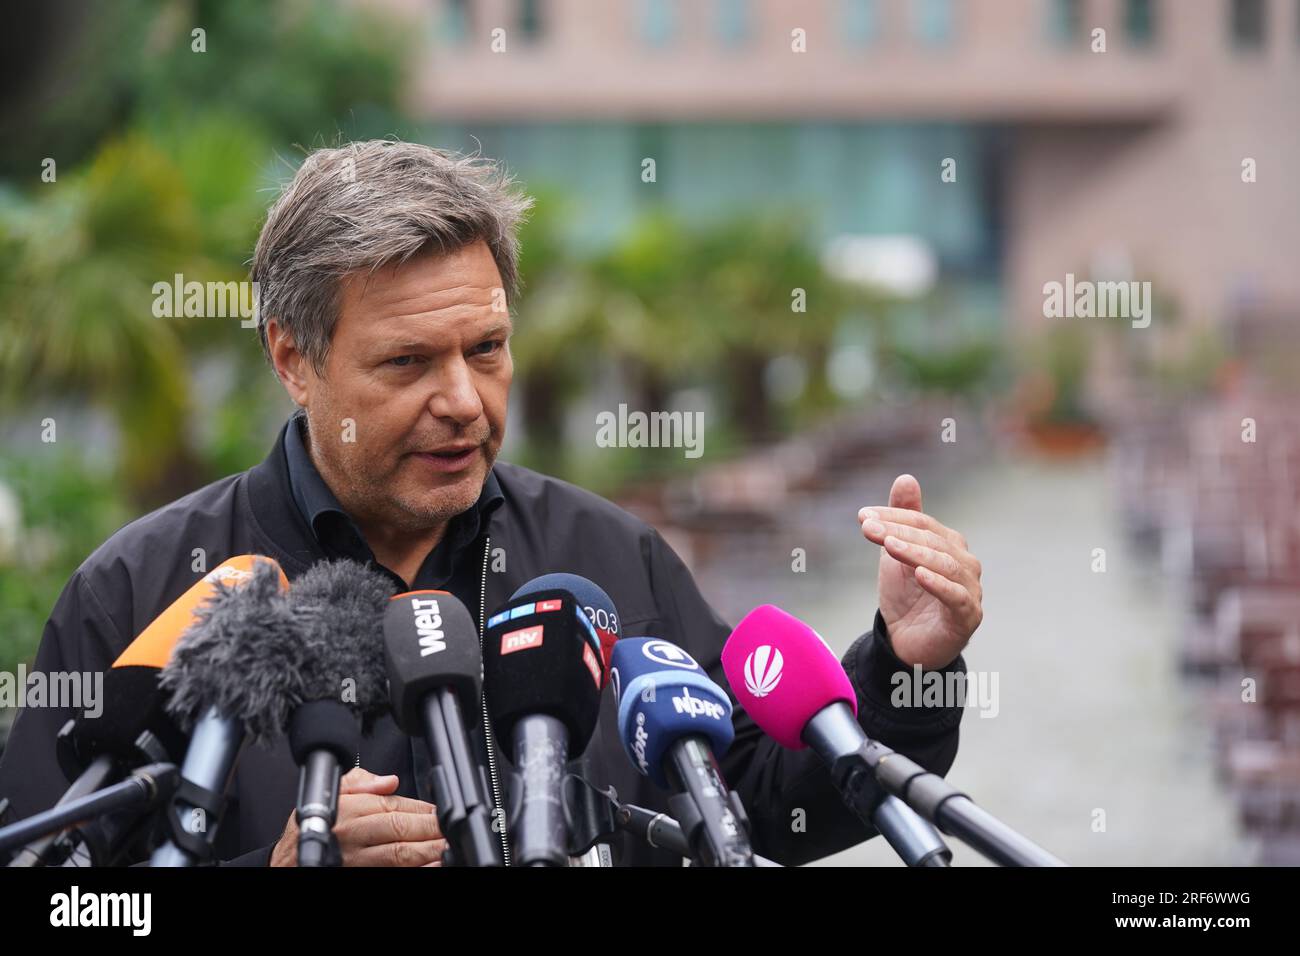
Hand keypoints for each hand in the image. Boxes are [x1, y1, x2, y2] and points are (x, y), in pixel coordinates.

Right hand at [270, 767, 448, 866]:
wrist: (289, 863)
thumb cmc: (310, 828)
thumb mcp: (329, 794)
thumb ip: (360, 782)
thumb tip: (388, 780)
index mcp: (350, 810)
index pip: (394, 805)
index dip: (422, 809)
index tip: (440, 811)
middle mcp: (354, 835)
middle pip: (399, 829)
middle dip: (430, 829)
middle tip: (451, 828)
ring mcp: (357, 859)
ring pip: (397, 855)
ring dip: (426, 852)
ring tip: (447, 848)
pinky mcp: (359, 873)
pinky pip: (389, 872)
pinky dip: (412, 869)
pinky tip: (429, 865)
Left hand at [858, 474, 981, 669]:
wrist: (908, 642)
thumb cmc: (907, 595)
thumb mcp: (897, 553)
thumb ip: (903, 517)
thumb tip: (906, 477)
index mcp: (950, 544)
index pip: (922, 523)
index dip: (893, 517)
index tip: (862, 516)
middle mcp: (965, 563)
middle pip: (933, 540)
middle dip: (898, 531)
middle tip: (868, 527)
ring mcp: (970, 589)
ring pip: (945, 564)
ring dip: (915, 552)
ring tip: (889, 546)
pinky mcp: (968, 616)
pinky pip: (956, 597)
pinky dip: (938, 584)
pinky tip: (919, 574)